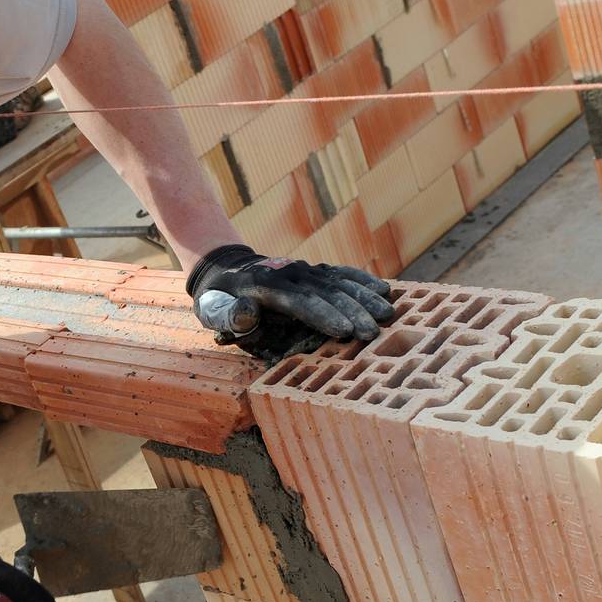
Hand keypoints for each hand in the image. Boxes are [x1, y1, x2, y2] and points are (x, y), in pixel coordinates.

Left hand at [187, 245, 393, 360]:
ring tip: (387, 314)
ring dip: (364, 297)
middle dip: (352, 312)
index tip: (344, 331)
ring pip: (339, 282)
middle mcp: (289, 274)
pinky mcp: (315, 270)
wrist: (226, 269)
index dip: (322, 316)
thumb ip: (229, 316)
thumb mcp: (214, 310)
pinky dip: (363, 280)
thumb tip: (248, 313)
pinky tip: (385, 290)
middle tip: (373, 333)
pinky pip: (342, 273)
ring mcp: (305, 270)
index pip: (299, 302)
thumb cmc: (221, 301)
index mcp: (265, 287)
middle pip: (325, 293)